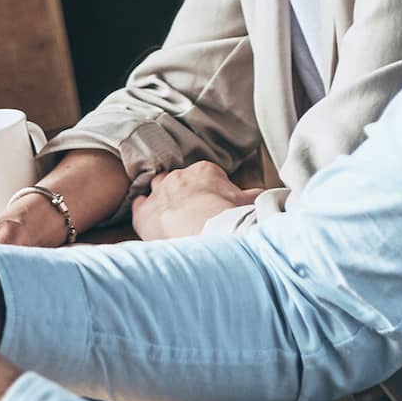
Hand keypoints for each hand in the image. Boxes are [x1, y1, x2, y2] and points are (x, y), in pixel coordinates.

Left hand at [130, 160, 257, 239]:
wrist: (207, 229)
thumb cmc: (231, 215)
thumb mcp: (248, 201)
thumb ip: (252, 195)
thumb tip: (263, 196)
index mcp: (204, 171)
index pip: (203, 175)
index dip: (206, 189)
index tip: (211, 202)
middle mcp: (178, 176)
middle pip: (177, 179)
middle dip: (182, 191)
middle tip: (189, 209)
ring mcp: (159, 192)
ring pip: (156, 187)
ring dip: (161, 198)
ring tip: (169, 213)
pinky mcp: (144, 211)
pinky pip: (138, 203)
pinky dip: (142, 210)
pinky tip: (149, 220)